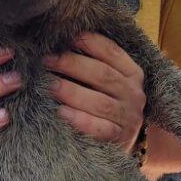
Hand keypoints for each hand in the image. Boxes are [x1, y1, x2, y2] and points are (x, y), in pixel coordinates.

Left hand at [44, 32, 145, 151]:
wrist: (119, 142)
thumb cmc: (105, 105)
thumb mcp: (107, 83)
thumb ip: (93, 63)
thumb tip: (61, 42)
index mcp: (132, 73)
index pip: (112, 52)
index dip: (90, 42)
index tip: (67, 38)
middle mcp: (134, 94)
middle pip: (102, 74)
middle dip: (72, 64)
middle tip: (47, 60)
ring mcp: (128, 117)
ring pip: (99, 102)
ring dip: (71, 91)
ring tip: (49, 85)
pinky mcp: (118, 138)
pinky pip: (98, 128)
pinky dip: (79, 119)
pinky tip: (61, 112)